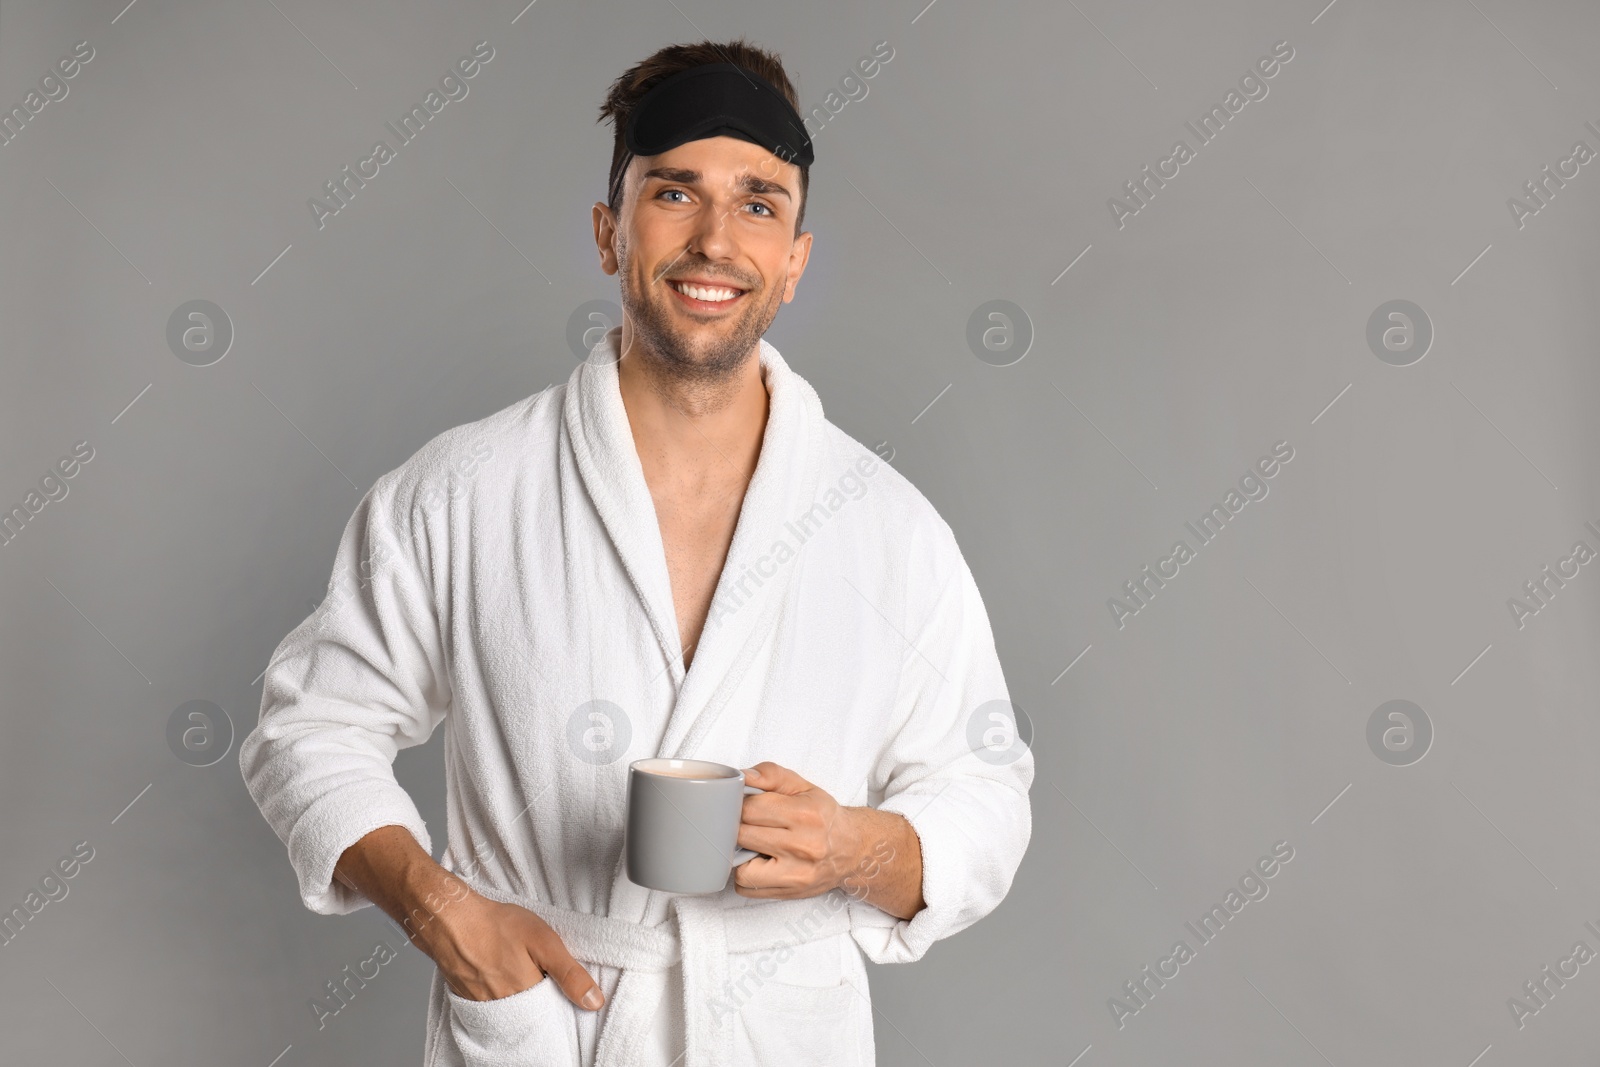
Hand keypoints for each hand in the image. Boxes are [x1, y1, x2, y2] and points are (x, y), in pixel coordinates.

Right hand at [429, 892, 604, 1010]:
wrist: (451, 920)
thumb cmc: (497, 926)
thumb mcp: (545, 942)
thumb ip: (570, 974)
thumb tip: (594, 1002)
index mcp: (527, 997)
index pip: (552, 1013)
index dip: (559, 999)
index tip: (559, 984)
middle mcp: (504, 1008)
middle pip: (531, 1015)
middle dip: (539, 999)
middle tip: (536, 972)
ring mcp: (483, 1005)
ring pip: (510, 1011)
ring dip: (518, 996)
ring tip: (517, 970)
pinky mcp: (468, 998)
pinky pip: (490, 1006)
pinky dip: (498, 993)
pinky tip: (498, 974)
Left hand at [733, 762, 865, 899]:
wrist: (852, 849)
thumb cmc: (823, 816)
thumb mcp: (802, 786)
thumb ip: (771, 775)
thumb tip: (743, 777)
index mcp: (805, 815)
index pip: (750, 809)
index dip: (741, 804)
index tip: (746, 805)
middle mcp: (803, 847)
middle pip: (743, 836)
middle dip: (739, 827)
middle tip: (748, 824)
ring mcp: (797, 874)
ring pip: (742, 870)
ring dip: (740, 857)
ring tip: (753, 846)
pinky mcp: (791, 893)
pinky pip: (747, 889)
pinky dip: (747, 876)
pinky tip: (760, 863)